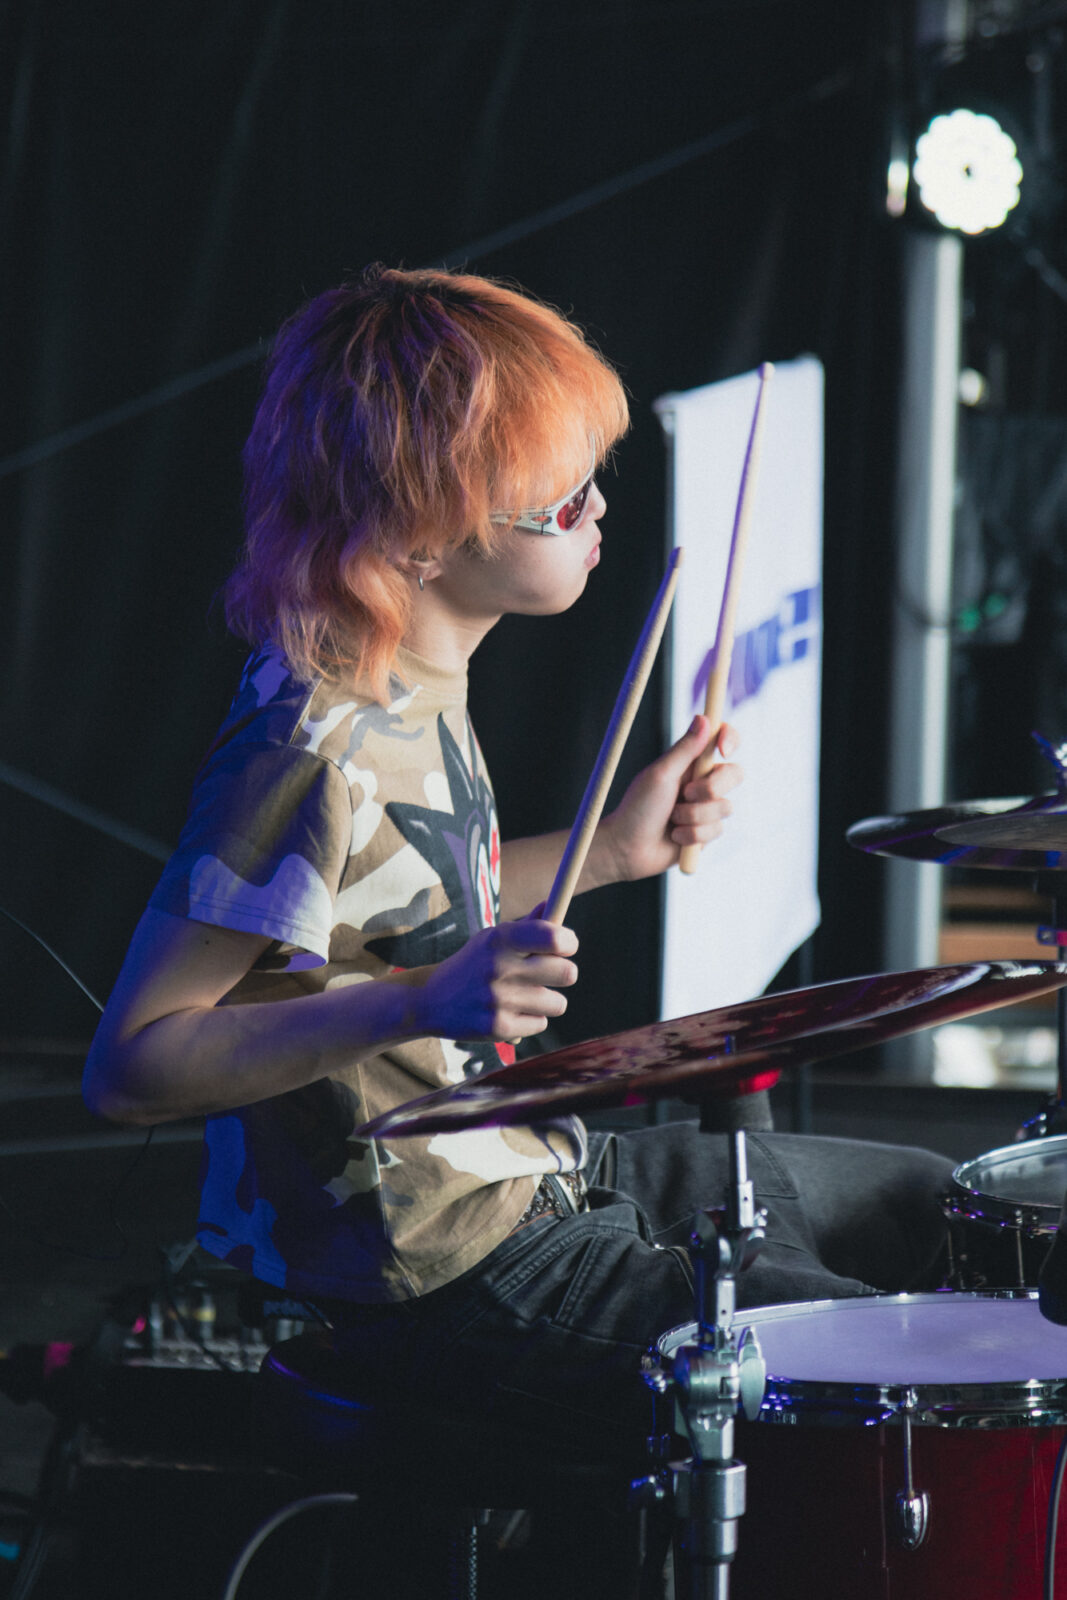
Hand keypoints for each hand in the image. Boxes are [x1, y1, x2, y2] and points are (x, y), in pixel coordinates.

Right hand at [416, 914, 578, 1041]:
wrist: (430, 1000)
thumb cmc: (473, 964)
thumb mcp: (493, 939)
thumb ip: (528, 926)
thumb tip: (554, 902)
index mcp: (500, 939)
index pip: (553, 937)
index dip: (568, 942)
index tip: (566, 946)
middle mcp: (499, 967)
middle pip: (567, 973)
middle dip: (563, 973)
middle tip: (549, 973)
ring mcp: (498, 1000)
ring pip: (558, 1003)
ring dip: (547, 1001)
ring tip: (524, 996)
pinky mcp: (497, 1028)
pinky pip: (541, 1024)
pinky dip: (531, 1020)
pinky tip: (510, 1012)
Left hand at [599, 715, 742, 882]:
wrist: (628, 849)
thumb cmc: (638, 808)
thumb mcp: (661, 774)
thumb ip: (685, 749)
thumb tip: (704, 717)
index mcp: (690, 762)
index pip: (722, 740)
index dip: (729, 739)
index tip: (723, 749)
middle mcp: (702, 782)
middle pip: (735, 774)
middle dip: (712, 787)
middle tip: (686, 794)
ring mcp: (706, 808)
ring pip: (726, 806)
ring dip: (694, 815)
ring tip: (672, 819)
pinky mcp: (707, 833)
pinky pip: (717, 830)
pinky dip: (693, 834)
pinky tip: (675, 837)